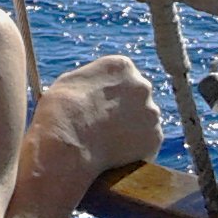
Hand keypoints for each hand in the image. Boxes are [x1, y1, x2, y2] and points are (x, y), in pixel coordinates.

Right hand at [33, 55, 163, 184]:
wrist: (68, 142)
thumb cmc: (61, 110)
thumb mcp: (71, 81)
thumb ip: (93, 81)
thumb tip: (97, 90)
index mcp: (122, 66)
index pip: (123, 76)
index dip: (110, 91)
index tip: (100, 104)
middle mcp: (143, 85)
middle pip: (137, 97)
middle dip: (126, 108)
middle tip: (105, 123)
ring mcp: (151, 113)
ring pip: (144, 120)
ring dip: (132, 128)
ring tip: (107, 140)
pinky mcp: (155, 138)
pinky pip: (147, 142)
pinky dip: (135, 148)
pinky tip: (115, 151)